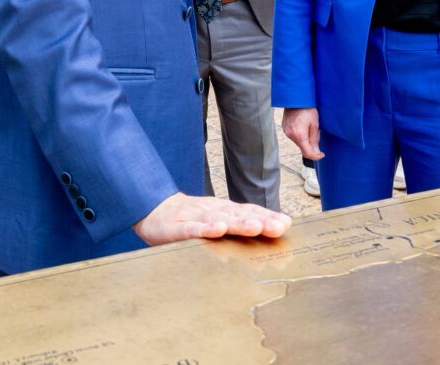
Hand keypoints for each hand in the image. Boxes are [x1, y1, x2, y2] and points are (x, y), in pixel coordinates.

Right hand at [132, 193, 291, 245]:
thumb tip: (264, 229)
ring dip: (239, 222)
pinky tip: (218, 230)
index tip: (286, 223)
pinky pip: (194, 228)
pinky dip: (207, 228)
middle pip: (239, 214)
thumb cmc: (188, 218)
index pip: (248, 211)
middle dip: (260, 220)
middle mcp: (213, 210)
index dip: (267, 216)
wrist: (153, 210)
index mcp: (223, 210)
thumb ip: (236, 224)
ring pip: (220, 219)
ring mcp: (196, 217)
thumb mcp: (214, 219)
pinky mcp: (178, 226)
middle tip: (279, 227)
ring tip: (256, 226)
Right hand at [282, 107, 323, 160]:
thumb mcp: (315, 124)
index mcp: (299, 135)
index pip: (307, 153)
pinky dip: (299, 135)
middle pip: (303, 147)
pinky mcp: (284, 128)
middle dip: (311, 146)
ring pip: (298, 142)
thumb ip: (315, 139)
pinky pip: (293, 136)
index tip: (322, 154)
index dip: (315, 156)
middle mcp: (291, 136)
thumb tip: (316, 152)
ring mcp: (286, 132)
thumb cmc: (307, 109)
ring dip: (305, 139)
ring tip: (308, 127)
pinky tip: (302, 125)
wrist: (295, 98)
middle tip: (316, 134)